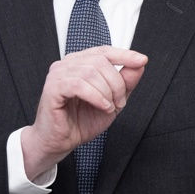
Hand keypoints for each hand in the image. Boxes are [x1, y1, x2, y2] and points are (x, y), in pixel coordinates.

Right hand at [20, 46, 147, 178]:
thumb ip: (125, 83)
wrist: (60, 142)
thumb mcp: (112, 102)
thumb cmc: (80, 122)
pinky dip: (96, 96)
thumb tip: (139, 65)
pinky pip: (78, 84)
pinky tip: (102, 106)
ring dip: (107, 92)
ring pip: (90, 71)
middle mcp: (68, 64)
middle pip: (101, 61)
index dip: (124, 54)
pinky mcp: (53, 87)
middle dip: (117, 83)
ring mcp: (58, 74)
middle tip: (119, 102)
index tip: (142, 60)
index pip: (104, 51)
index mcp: (81, 63)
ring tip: (109, 107)